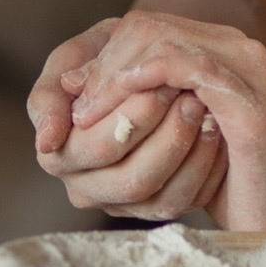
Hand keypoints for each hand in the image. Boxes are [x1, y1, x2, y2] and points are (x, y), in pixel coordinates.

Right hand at [28, 16, 226, 221]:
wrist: (136, 64)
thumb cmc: (102, 57)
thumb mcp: (71, 59)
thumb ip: (50, 94)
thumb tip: (47, 141)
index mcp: (57, 156)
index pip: (101, 146)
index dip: (134, 115)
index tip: (160, 82)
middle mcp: (85, 189)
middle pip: (133, 179)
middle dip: (168, 135)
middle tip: (193, 95)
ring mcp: (122, 206)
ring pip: (163, 199)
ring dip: (191, 153)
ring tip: (207, 111)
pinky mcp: (157, 210)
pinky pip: (188, 202)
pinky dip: (207, 169)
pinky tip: (218, 134)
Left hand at [70, 12, 265, 231]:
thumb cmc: (232, 178)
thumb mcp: (177, 134)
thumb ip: (142, 106)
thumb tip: (77, 95)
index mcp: (218, 48)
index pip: (144, 26)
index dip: (104, 56)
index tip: (73, 95)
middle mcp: (234, 46)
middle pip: (147, 26)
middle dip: (104, 64)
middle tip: (76, 105)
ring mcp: (244, 65)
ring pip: (161, 40)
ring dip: (116, 75)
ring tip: (89, 111)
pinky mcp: (247, 94)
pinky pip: (189, 67)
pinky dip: (148, 79)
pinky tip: (124, 100)